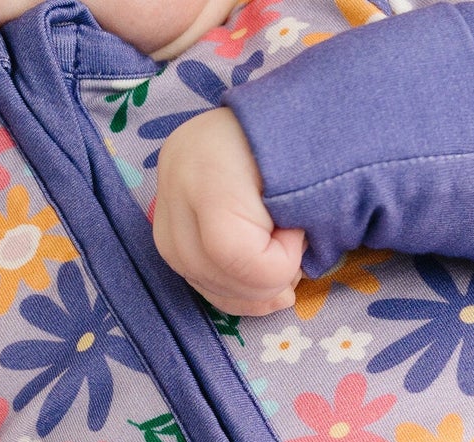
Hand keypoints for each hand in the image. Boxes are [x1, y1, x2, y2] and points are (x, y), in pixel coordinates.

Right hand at [153, 107, 304, 316]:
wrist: (267, 119)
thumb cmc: (296, 143)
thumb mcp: (309, 183)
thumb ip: (299, 231)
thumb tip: (285, 287)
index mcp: (208, 166)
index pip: (230, 252)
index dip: (275, 263)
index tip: (297, 234)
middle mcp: (174, 184)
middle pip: (211, 273)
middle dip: (263, 282)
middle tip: (292, 255)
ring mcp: (164, 204)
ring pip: (200, 280)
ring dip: (248, 290)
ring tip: (278, 265)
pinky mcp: (166, 222)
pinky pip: (195, 277)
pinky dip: (233, 290)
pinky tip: (259, 285)